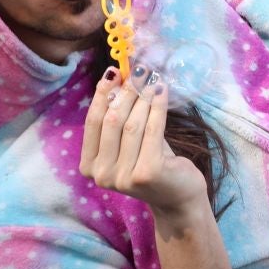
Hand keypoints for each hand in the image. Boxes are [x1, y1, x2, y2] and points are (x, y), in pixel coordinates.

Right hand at [79, 65, 207, 216]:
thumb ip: (120, 115)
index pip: (93, 122)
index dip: (103, 94)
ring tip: (152, 78)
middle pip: (112, 120)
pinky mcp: (147, 172)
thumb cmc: (153, 163)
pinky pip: (152, 129)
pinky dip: (158, 106)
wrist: (178, 197)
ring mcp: (123, 176)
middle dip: (126, 91)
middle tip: (138, 71)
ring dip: (143, 96)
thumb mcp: (130, 141)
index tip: (114, 71)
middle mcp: (102, 174)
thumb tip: (118, 75)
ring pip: (132, 124)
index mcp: (89, 166)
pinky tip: (162, 90)